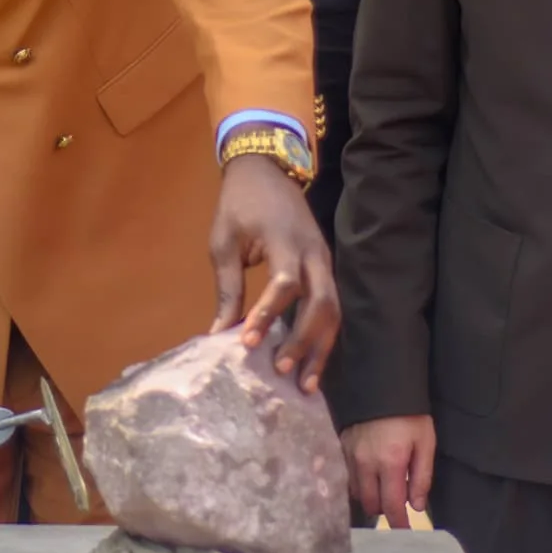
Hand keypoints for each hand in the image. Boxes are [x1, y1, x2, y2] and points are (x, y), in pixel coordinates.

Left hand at [206, 153, 340, 390]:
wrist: (266, 169)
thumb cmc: (239, 204)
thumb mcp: (224, 243)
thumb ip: (227, 288)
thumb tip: (218, 334)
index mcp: (286, 241)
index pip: (285, 283)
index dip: (269, 314)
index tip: (246, 342)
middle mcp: (314, 253)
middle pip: (322, 303)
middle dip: (304, 341)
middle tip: (282, 372)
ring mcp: (324, 260)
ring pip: (334, 310)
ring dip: (321, 347)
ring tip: (305, 383)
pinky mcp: (325, 268)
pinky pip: (331, 306)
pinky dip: (323, 336)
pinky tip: (312, 363)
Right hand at [343, 415, 435, 528]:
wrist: (383, 383)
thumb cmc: (410, 415)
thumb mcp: (426, 443)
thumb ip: (422, 477)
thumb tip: (416, 506)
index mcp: (390, 463)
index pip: (391, 505)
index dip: (399, 523)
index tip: (405, 533)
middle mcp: (365, 463)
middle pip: (370, 503)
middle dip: (383, 510)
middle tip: (396, 506)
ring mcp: (350, 455)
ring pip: (355, 492)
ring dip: (369, 496)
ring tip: (382, 490)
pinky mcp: (341, 446)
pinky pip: (347, 475)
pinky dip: (358, 482)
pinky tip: (368, 477)